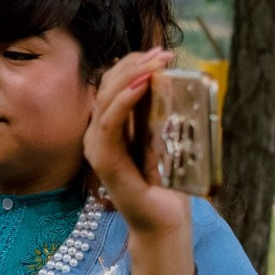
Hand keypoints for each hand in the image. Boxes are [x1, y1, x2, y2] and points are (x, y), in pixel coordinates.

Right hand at [83, 48, 190, 242]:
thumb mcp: (164, 141)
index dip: (132, 64)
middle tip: (162, 54)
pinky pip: (109, 123)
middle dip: (134, 65)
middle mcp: (97, 135)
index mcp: (108, 128)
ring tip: (154, 65)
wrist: (163, 222)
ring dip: (131, 77)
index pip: (112, 85)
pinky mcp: (103, 162)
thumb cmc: (165, 184)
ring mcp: (97, 148)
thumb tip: (177, 80)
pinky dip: (124, 101)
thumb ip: (161, 115)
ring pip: (106, 100)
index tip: (159, 53)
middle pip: (107, 86)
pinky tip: (141, 86)